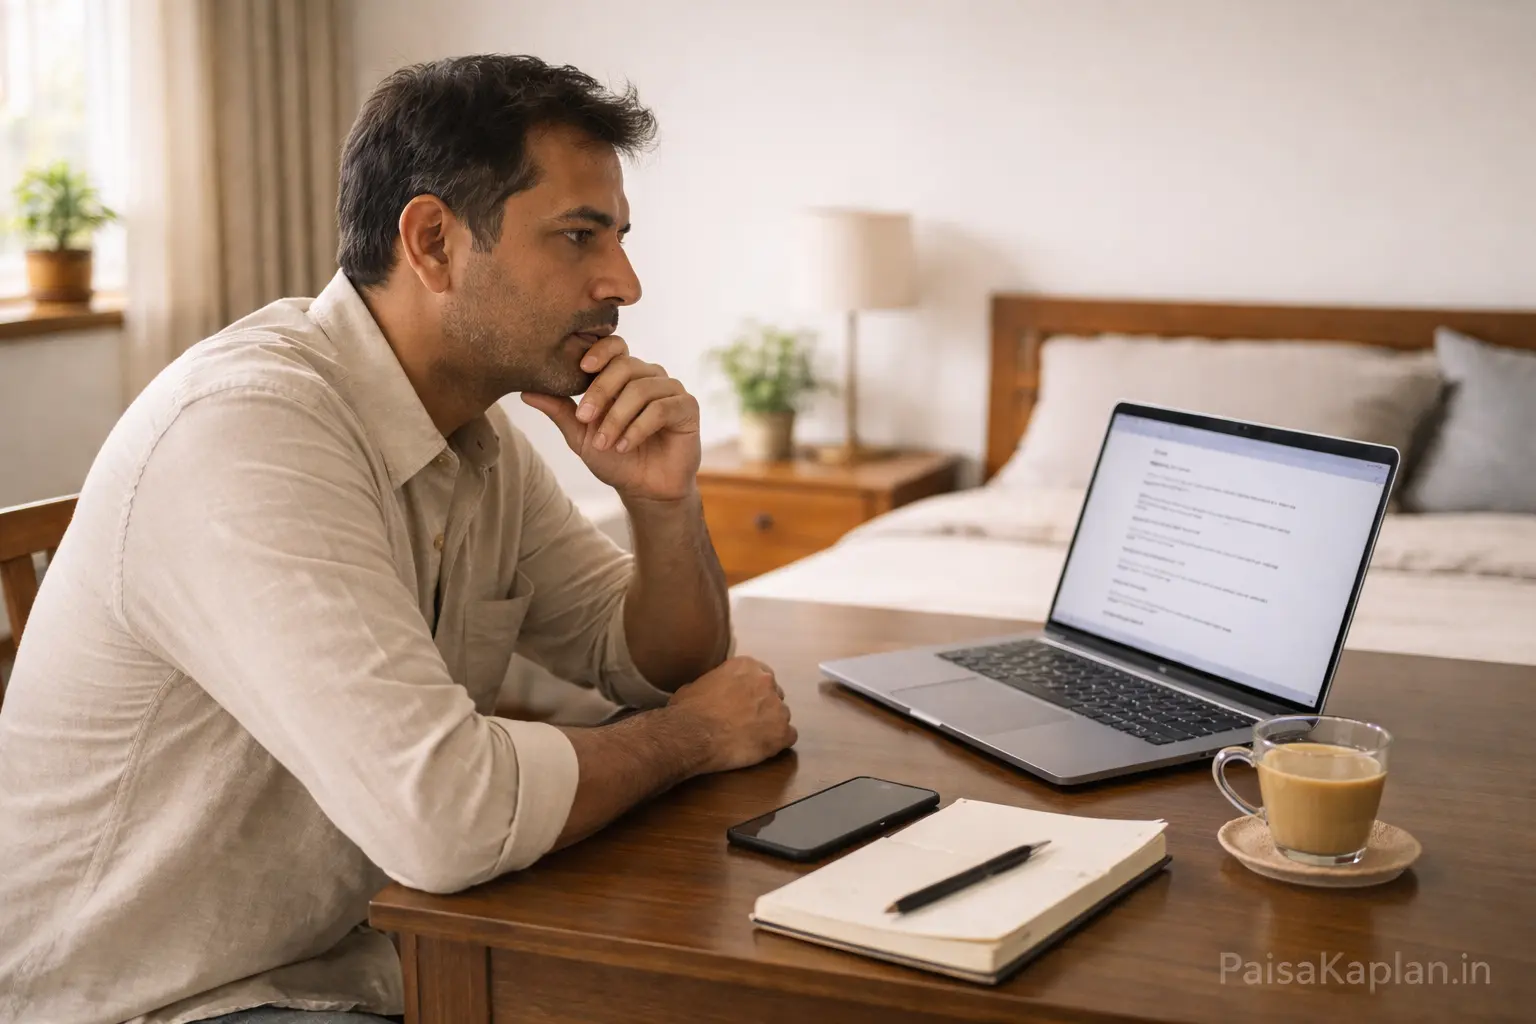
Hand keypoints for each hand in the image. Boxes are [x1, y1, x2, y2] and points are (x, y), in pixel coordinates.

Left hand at [521, 335, 700, 502]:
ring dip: (618, 418)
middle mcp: (649, 376)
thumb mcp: (580, 435)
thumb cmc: (614, 458)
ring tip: (605, 443)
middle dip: (601, 392)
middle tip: (585, 418)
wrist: (644, 489)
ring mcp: (671, 390)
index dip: (600, 351)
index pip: (615, 347)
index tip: (581, 368)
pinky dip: (638, 428)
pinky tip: (624, 446)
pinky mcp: (687, 407)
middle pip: (626, 366)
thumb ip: (559, 411)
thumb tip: (525, 392)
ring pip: (642, 389)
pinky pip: (662, 408)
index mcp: (625, 376)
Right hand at [666, 656, 796, 773]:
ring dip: (770, 725)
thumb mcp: (698, 684)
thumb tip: (713, 691)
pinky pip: (789, 737)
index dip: (753, 692)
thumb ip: (716, 683)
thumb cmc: (689, 709)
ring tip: (751, 739)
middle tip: (747, 722)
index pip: (761, 676)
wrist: (693, 734)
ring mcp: (778, 707)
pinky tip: (762, 749)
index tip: (743, 703)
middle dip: (763, 707)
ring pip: (782, 716)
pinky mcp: (782, 733)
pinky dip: (778, 744)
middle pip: (774, 695)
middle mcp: (767, 681)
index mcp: (747, 666)